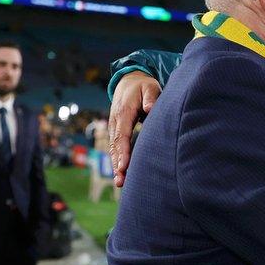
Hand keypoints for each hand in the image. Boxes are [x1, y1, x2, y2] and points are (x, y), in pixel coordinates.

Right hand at [109, 71, 161, 187]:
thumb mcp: (150, 88)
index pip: (122, 135)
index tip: (124, 166)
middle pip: (115, 146)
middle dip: (118, 164)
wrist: (129, 80)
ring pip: (113, 148)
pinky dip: (116, 160)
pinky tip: (120, 173)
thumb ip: (151, 98)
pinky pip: (115, 147)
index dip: (123, 151)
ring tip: (120, 183)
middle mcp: (116, 121)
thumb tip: (150, 109)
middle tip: (121, 181)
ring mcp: (114, 126)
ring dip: (115, 165)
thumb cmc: (143, 86)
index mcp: (124, 112)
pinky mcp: (116, 130)